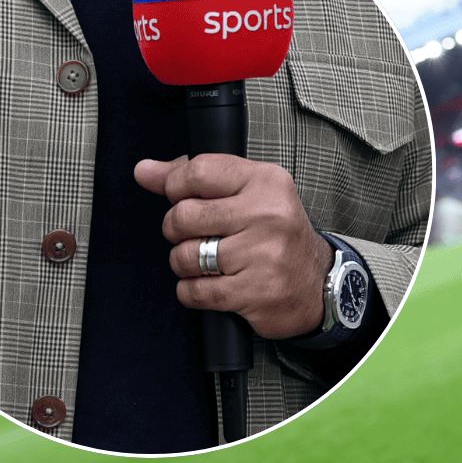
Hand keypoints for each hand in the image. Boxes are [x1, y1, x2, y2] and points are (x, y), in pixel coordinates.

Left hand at [134, 154, 332, 339]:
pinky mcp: (255, 292)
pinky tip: (212, 285)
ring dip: (185, 264)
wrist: (318, 285)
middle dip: (178, 231)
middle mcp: (269, 214)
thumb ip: (194, 179)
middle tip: (198, 237)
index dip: (175, 188)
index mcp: (266, 182)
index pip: (197, 172)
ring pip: (185, 256)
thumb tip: (144, 171)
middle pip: (183, 216)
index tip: (182, 199)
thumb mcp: (247, 195)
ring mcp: (263, 255)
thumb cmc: (276, 236)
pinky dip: (192, 291)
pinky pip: (194, 291)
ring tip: (207, 264)